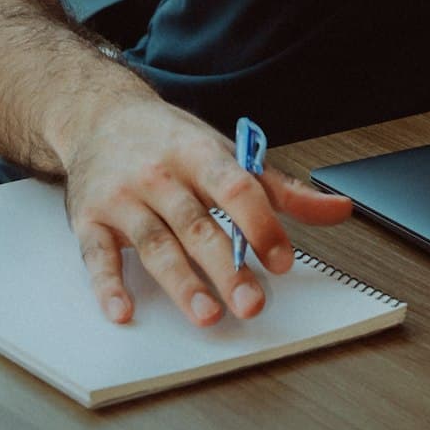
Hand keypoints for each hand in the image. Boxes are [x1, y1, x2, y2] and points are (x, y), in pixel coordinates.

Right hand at [61, 94, 353, 328]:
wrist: (101, 114)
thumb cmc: (172, 141)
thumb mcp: (226, 153)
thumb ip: (281, 189)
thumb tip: (339, 210)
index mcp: (200, 153)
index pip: (234, 186)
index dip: (260, 224)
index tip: (281, 260)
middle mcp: (161, 174)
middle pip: (196, 223)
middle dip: (225, 266)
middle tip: (250, 303)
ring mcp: (124, 196)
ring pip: (154, 243)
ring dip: (180, 282)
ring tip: (206, 314)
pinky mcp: (90, 219)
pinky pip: (98, 254)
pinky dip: (109, 285)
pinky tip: (124, 310)